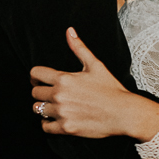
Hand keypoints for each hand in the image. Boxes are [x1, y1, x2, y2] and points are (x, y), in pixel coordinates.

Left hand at [30, 28, 158, 139]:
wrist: (123, 113)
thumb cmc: (110, 88)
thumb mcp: (95, 65)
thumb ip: (79, 48)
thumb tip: (69, 31)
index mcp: (64, 79)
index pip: (35, 74)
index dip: (35, 77)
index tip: (39, 81)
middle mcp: (60, 95)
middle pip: (34, 92)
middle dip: (41, 92)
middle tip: (50, 94)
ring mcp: (62, 112)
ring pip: (37, 109)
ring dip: (43, 108)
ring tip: (53, 107)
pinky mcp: (66, 128)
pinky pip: (45, 127)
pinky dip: (47, 124)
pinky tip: (55, 119)